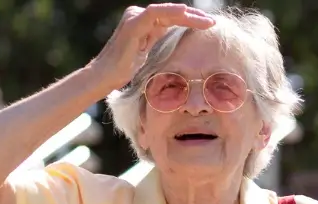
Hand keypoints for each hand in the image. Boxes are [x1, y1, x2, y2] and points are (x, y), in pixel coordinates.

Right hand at [91, 4, 215, 88]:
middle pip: (171, 13)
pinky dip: (171, 12)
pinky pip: (155, 13)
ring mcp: (135, 17)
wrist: (104, 77)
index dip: (190, 20)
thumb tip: (176, 43)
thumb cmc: (123, 70)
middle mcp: (138, 15)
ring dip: (188, 15)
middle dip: (193, 17)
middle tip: (212, 21)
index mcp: (143, 22)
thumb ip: (157, 42)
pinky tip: (186, 13)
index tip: (208, 25)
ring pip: (166, 11)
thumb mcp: (147, 54)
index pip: (170, 18)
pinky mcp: (133, 24)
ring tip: (207, 21)